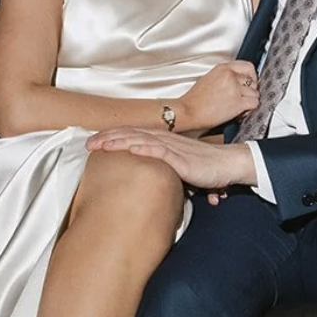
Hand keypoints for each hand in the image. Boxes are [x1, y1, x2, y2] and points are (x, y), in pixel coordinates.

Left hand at [85, 127, 257, 191]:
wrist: (229, 166)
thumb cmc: (206, 169)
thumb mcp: (179, 169)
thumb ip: (162, 171)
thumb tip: (148, 181)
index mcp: (163, 141)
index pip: (133, 135)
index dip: (112, 137)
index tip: (93, 143)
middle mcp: (166, 140)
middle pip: (131, 135)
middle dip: (108, 138)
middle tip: (87, 144)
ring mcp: (173, 148)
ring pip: (141, 140)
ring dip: (119, 142)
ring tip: (101, 145)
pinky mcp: (182, 158)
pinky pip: (161, 151)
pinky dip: (145, 149)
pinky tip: (130, 149)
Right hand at [177, 60, 258, 133]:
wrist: (188, 111)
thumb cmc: (195, 99)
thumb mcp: (209, 78)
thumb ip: (225, 76)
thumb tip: (237, 80)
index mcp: (222, 68)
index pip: (247, 66)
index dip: (251, 76)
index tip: (250, 82)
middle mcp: (230, 76)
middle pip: (253, 80)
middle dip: (252, 88)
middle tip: (246, 95)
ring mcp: (235, 89)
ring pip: (255, 93)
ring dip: (250, 101)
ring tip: (240, 106)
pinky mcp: (237, 102)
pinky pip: (254, 103)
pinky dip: (250, 109)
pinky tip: (241, 111)